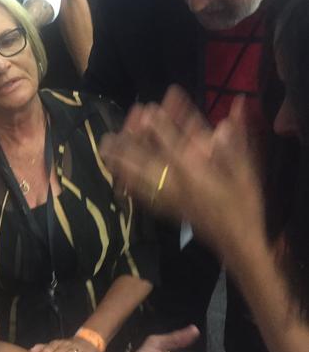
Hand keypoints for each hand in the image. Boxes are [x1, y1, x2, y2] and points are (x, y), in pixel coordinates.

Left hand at [100, 85, 265, 255]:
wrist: (237, 241)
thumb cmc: (244, 204)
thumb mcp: (247, 173)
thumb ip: (235, 147)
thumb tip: (224, 126)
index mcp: (197, 174)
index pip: (176, 146)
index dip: (162, 128)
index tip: (150, 110)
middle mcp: (177, 185)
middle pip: (147, 161)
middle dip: (130, 144)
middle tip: (110, 134)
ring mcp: (168, 198)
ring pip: (139, 178)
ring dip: (121, 162)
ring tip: (105, 148)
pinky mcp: (164, 209)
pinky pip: (141, 196)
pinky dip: (126, 185)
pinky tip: (115, 179)